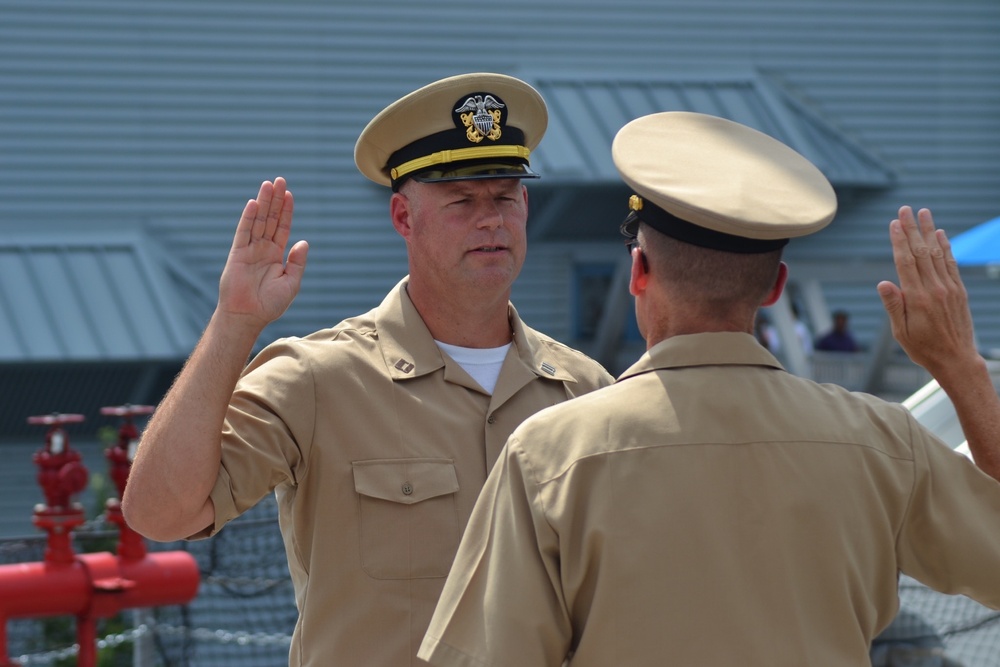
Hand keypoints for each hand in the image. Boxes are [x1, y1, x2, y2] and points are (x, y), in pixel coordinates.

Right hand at [218, 177, 308, 328]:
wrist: (248, 316)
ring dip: (263, 203)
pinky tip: (254, 203)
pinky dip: (248, 217)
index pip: (283, 228)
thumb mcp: (291, 282)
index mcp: (276, 256)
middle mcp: (263, 249)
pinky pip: (244, 231)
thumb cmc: (270, 304)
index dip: (287, 211)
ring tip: (269, 184)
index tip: (290, 195)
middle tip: (280, 180)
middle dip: (275, 200)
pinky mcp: (237, 253)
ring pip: (258, 221)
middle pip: (271, 219)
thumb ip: (297, 262)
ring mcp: (250, 249)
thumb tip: (303, 242)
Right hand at [876, 206, 975, 377]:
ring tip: (924, 213)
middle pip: (921, 252)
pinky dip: (946, 247)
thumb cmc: (923, 348)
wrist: (956, 359)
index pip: (906, 262)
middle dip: (912, 229)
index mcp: (918, 298)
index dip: (899, 241)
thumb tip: (883, 283)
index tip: (894, 223)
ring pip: (937, 254)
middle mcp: (935, 289)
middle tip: (905, 209)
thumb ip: (893, 306)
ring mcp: (949, 288)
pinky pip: (951, 263)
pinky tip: (940, 235)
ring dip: (929, 231)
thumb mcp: (901, 332)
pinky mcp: (958, 291)